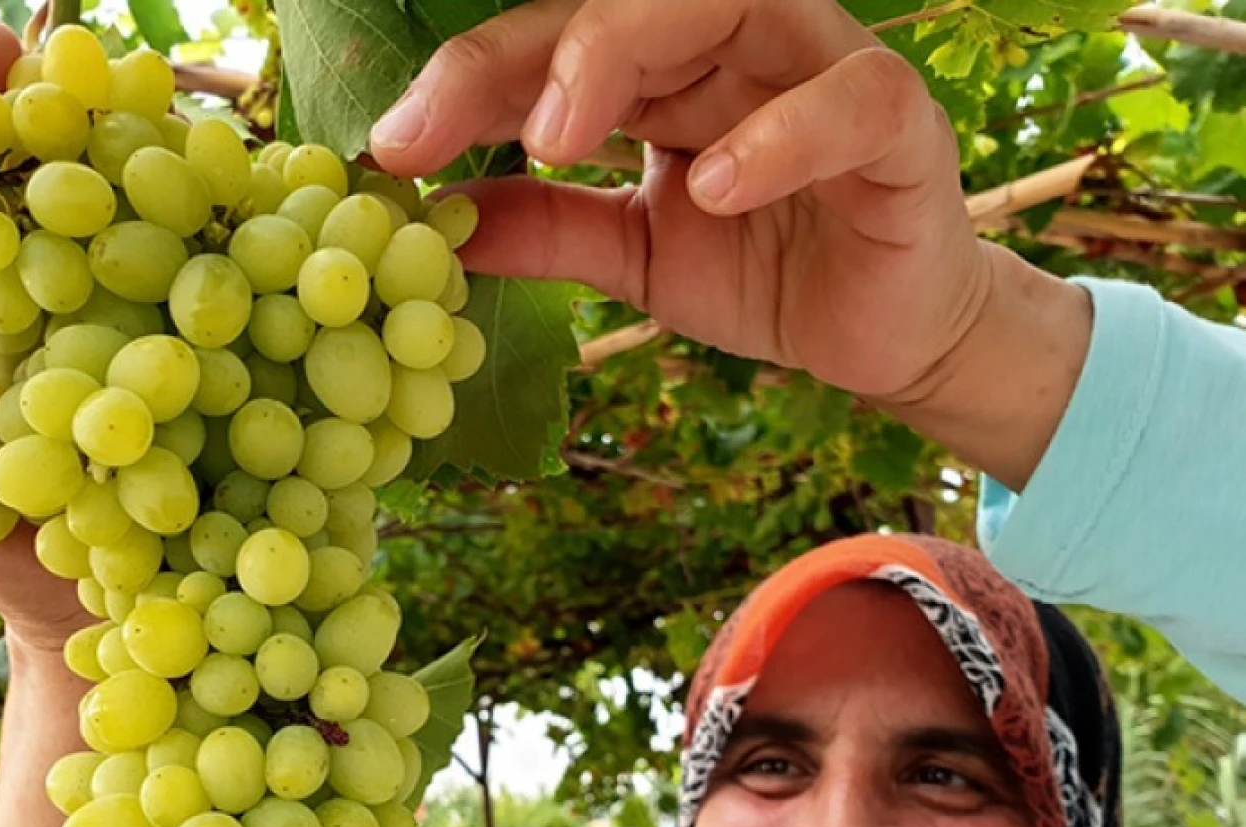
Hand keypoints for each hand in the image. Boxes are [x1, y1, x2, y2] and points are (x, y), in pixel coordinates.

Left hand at [370, 0, 1091, 485]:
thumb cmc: (762, 270)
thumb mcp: (631, 256)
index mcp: (664, 72)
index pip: (552, 47)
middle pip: (621, 6)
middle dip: (521, 58)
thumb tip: (435, 221)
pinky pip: (846, 102)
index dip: (466, 85)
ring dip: (625, 57)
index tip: (387, 145)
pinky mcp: (897, 125)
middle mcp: (735, 47)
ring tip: (554, 136)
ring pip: (729, 7)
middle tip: (437, 128)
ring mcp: (819, 70)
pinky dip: (779, 137)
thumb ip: (547, 228)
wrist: (879, 336)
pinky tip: (710, 184)